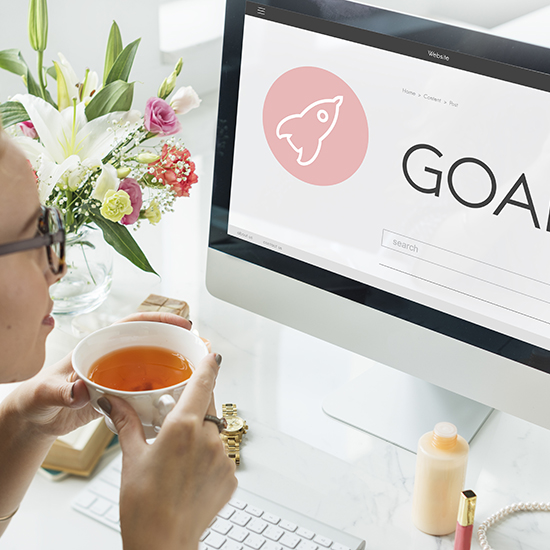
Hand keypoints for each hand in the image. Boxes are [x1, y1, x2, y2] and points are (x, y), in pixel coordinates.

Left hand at [5, 311, 192, 438]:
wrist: (35, 421)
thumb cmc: (36, 399)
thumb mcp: (45, 393)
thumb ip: (61, 391)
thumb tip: (80, 390)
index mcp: (97, 346)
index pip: (133, 324)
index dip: (160, 320)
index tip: (183, 323)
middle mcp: (112, 358)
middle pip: (150, 343)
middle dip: (176, 342)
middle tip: (199, 348)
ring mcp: (118, 377)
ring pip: (153, 367)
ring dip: (174, 368)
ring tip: (197, 371)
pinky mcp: (121, 397)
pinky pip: (147, 391)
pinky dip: (163, 392)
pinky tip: (176, 397)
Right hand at [103, 353, 236, 549]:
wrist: (163, 545)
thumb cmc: (144, 506)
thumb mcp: (132, 458)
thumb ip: (127, 423)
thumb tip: (112, 401)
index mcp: (183, 427)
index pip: (203, 383)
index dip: (209, 365)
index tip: (212, 355)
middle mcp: (208, 438)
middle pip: (209, 406)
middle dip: (197, 405)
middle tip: (178, 418)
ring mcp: (223, 458)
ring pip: (215, 432)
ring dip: (202, 435)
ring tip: (180, 457)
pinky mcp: (231, 476)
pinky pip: (221, 455)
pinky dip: (209, 457)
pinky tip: (190, 474)